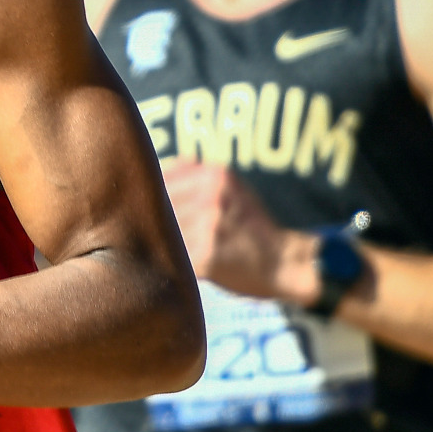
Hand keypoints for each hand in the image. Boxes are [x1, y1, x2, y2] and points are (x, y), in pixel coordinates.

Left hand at [162, 161, 317, 305]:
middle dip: (152, 221)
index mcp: (215, 175)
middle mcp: (211, 197)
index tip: (147, 207)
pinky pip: (171, 257)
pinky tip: (174, 264)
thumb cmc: (252, 226)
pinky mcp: (206, 257)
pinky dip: (168, 261)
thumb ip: (196, 176)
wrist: (285, 263)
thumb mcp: (233, 188)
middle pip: (157, 206)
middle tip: (152, 232)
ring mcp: (208, 227)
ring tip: (165, 250)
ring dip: (159, 242)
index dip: (149, 196)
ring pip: (162, 232)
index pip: (161, 179)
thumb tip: (161, 167)